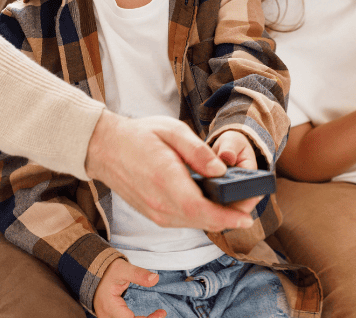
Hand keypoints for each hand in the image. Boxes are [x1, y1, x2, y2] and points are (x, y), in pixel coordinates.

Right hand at [85, 111, 253, 231]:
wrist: (105, 148)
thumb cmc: (139, 136)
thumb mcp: (172, 131)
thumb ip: (198, 151)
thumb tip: (220, 171)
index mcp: (165, 180)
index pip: (201, 209)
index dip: (228, 217)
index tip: (248, 216)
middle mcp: (160, 204)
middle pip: (203, 221)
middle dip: (231, 216)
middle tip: (250, 201)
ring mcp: (155, 213)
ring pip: (195, 224)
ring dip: (218, 217)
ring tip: (237, 201)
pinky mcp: (154, 215)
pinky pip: (185, 221)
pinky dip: (203, 216)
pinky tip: (214, 203)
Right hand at [93, 259, 165, 317]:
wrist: (92, 272)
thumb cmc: (107, 271)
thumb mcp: (123, 269)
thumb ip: (138, 274)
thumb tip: (155, 279)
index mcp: (110, 307)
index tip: (162, 313)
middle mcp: (107, 316)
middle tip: (161, 314)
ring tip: (157, 315)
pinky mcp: (110, 317)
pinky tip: (148, 317)